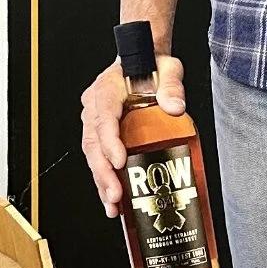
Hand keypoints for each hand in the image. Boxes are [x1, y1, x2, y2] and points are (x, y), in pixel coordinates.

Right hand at [81, 52, 185, 214]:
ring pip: (92, 154)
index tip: (119, 161)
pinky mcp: (102, 134)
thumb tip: (174, 107)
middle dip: (102, 172)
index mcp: (107, 90)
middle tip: (115, 195)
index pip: (103, 117)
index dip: (109, 141)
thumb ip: (171, 86)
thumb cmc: (153, 66)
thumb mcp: (168, 69)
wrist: (145, 62)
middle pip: (93, 143)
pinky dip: (104, 179)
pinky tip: (113, 200)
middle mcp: (95, 106)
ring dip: (101, 181)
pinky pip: (98, 158)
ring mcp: (96, 121)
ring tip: (113, 205)